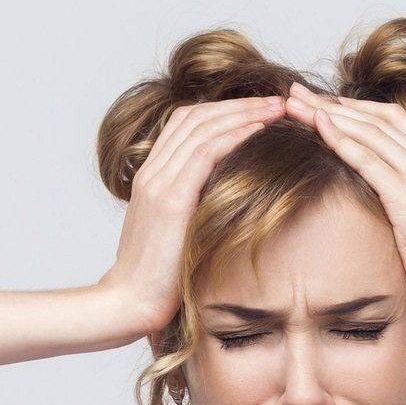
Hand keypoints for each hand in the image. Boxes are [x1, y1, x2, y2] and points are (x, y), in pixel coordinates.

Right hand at [98, 95, 286, 335]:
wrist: (128, 304)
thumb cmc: (155, 281)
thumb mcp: (172, 236)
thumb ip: (190, 212)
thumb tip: (223, 203)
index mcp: (150, 179)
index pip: (184, 125)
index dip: (222, 111)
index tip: (256, 111)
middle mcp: (152, 173)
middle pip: (195, 117)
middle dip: (238, 104)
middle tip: (275, 100)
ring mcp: (158, 183)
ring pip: (203, 127)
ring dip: (243, 113)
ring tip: (276, 108)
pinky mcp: (171, 200)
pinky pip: (206, 152)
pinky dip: (235, 134)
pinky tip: (260, 129)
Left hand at [282, 82, 405, 329]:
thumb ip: (402, 202)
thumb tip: (372, 200)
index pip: (391, 121)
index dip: (353, 108)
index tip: (319, 104)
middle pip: (376, 118)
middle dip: (332, 103)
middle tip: (296, 93)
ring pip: (370, 133)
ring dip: (329, 115)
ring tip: (295, 105)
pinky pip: (371, 162)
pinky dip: (343, 141)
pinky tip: (318, 129)